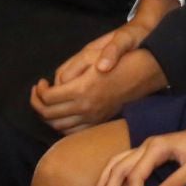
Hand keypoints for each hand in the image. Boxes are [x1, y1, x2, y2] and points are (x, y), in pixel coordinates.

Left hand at [31, 37, 166, 131]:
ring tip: (47, 103)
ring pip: (59, 126)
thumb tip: (56, 81)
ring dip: (47, 116)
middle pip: (49, 115)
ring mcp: (94, 117)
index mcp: (82, 89)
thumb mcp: (94, 53)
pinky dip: (61, 126)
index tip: (41, 82)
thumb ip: (70, 68)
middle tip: (38, 92)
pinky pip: (73, 132)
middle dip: (37, 104)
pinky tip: (62, 114)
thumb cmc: (120, 57)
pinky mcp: (100, 120)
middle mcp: (87, 107)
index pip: (48, 98)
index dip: (38, 91)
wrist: (148, 69)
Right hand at [90, 115, 185, 185]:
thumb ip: (176, 184)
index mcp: (157, 147)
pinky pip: (123, 162)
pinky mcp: (150, 152)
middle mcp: (147, 144)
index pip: (137, 176)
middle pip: (119, 169)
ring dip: (104, 183)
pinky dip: (112, 175)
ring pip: (116, 163)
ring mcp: (147, 147)